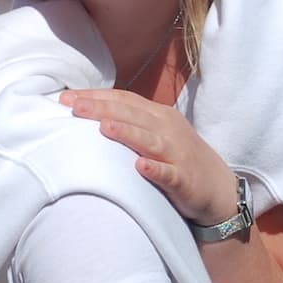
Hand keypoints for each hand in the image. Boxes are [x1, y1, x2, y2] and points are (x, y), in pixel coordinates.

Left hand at [60, 88, 239, 225]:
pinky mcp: (184, 179)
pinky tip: (140, 167)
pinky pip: (168, 173)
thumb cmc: (178, 157)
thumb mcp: (156, 132)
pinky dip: (155, 169)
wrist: (217, 186)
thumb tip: (91, 114)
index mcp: (157, 114)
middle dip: (103, 109)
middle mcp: (167, 129)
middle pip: (132, 115)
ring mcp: (177, 153)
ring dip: (127, 133)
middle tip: (74, 106)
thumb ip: (130, 122)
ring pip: (149, 140)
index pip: (123, 99)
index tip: (66, 97)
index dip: (96, 96)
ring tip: (104, 127)